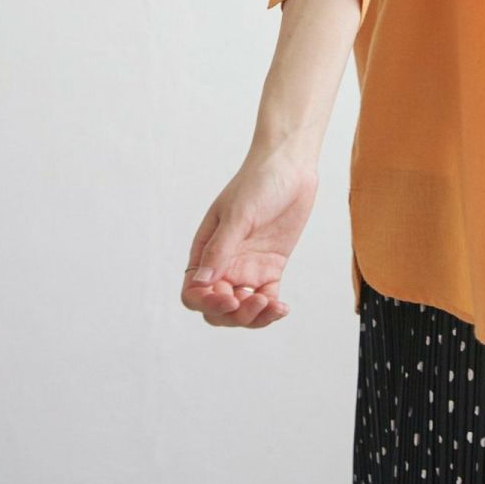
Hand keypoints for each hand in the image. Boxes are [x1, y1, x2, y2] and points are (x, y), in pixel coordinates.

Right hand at [180, 150, 318, 327]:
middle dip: (232, 315)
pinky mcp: (271, 267)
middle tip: (254, 302)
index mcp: (205, 250)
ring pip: (242, 309)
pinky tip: (282, 308)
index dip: (206, 304)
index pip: (194, 292)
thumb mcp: (238, 214)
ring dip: (253, 316)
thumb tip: (201, 282)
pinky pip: (266, 298)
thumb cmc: (257, 182)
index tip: (228, 299)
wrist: (290, 167)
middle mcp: (224, 264)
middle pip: (217, 308)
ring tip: (272, 305)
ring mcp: (247, 267)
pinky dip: (271, 309)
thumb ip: (221, 248)